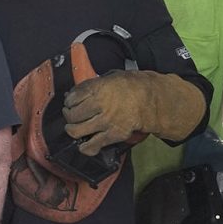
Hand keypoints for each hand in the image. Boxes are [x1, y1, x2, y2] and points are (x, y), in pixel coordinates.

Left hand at [62, 70, 205, 153]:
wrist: (154, 101)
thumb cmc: (135, 86)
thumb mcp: (113, 76)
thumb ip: (94, 84)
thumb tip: (76, 92)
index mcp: (99, 88)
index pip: (72, 97)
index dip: (68, 100)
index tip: (70, 102)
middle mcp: (100, 105)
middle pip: (72, 114)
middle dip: (69, 115)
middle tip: (71, 114)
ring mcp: (106, 121)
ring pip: (76, 131)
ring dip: (73, 130)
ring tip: (74, 128)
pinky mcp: (113, 135)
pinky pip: (92, 145)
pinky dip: (85, 147)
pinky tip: (84, 144)